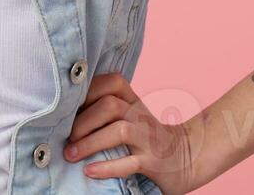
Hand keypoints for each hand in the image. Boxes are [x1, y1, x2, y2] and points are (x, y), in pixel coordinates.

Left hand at [63, 72, 204, 194]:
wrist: (189, 157)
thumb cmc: (148, 136)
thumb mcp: (131, 116)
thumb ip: (107, 109)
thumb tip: (64, 114)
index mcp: (134, 102)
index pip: (112, 82)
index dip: (88, 91)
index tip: (66, 107)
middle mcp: (141, 116)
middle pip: (110, 105)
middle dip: (82, 121)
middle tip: (64, 138)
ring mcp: (149, 139)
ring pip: (119, 131)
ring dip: (90, 142)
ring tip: (71, 154)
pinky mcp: (154, 163)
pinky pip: (130, 163)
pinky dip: (107, 168)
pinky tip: (89, 171)